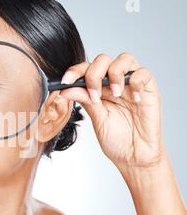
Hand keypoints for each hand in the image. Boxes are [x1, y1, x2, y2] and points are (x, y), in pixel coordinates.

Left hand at [59, 53, 163, 169]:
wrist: (134, 156)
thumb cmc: (116, 139)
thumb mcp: (96, 118)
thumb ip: (84, 100)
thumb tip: (65, 89)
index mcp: (98, 88)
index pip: (86, 69)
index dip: (74, 71)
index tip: (65, 82)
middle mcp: (114, 82)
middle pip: (103, 59)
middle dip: (94, 74)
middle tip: (94, 96)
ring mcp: (132, 84)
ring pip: (124, 59)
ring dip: (115, 74)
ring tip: (115, 94)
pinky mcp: (149, 89)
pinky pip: (143, 73)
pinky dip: (136, 82)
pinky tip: (134, 99)